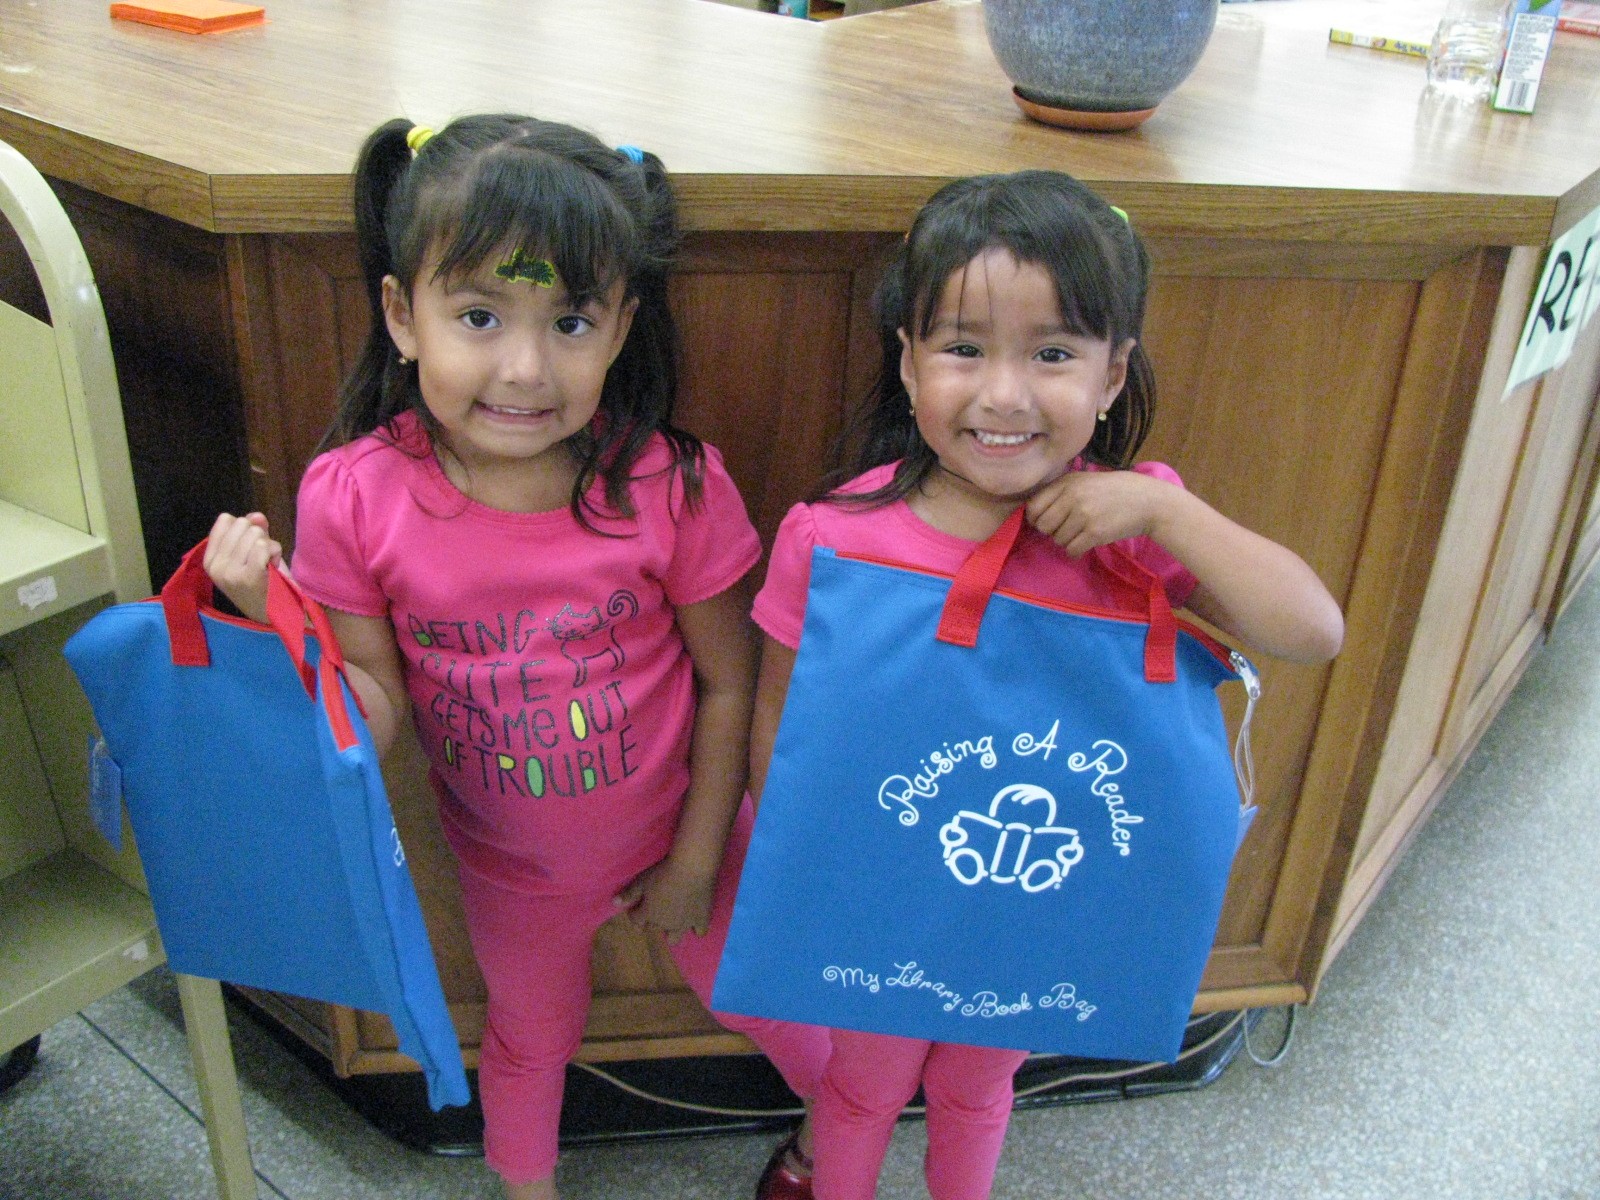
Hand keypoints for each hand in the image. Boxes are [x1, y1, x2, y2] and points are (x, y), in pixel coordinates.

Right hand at [202, 512, 283, 623]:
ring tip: (268, 564)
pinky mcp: (249, 576)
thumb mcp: (252, 553)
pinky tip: (273, 565)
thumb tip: (256, 515)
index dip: (245, 528)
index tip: (250, 548)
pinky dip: (275, 552)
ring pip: (255, 534)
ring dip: (269, 546)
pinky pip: (264, 546)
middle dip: (258, 536)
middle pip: (242, 524)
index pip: (225, 520)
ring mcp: (230, 572)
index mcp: (210, 559)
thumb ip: (253, 531)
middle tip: (261, 558)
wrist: (274, 614)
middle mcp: (216, 566)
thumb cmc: (263, 583)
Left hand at [612, 857, 717, 945]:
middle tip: (658, 910)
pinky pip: (700, 931)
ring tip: (674, 920)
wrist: (692, 869)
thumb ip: (629, 894)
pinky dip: (697, 928)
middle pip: (655, 930)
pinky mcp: (701, 919)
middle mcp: (665, 923)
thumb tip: (613, 903)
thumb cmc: (663, 873)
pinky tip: (696, 922)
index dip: (635, 913)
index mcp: (649, 914)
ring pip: (675, 938)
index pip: (636, 920)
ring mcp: (684, 924)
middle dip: (653, 924)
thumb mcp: (642, 881)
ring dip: (672, 931)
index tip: (638, 906)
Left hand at [1024, 470, 1171, 555]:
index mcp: (1068, 482)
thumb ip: (1062, 491)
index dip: (1035, 517)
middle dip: (1051, 531)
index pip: (1034, 505)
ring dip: (1066, 541)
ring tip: (1081, 534)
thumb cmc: (1116, 490)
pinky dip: (1075, 551)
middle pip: (1042, 525)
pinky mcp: (1094, 533)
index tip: (1045, 522)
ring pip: (1057, 540)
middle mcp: (1072, 496)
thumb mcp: (1086, 480)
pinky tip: (1085, 544)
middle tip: (1066, 529)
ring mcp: (1083, 515)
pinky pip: (1071, 550)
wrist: (1149, 501)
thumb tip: (1034, 512)